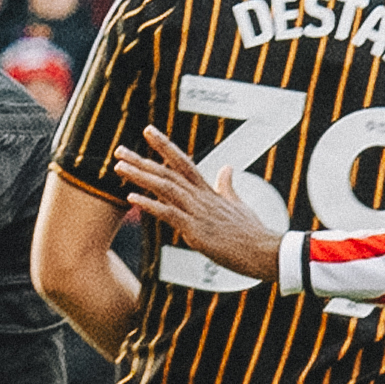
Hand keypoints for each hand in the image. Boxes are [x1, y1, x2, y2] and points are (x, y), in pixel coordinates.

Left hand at [112, 126, 282, 279]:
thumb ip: (227, 186)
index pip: (182, 162)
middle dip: (142, 160)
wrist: (265, 252)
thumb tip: (226, 169)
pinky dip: (149, 205)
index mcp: (208, 191)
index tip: (148, 132)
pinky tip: (132, 198)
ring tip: (119, 167)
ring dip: (140, 176)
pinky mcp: (195, 230)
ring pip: (165, 187)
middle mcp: (200, 197)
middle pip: (167, 171)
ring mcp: (198, 212)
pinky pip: (168, 213)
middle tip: (119, 150)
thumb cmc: (252, 233)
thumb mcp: (238, 205)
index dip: (164, 146)